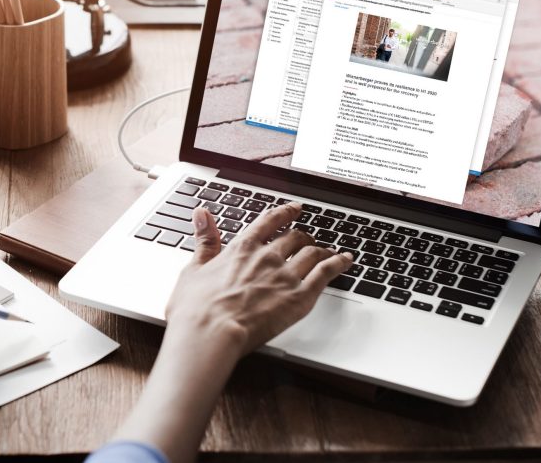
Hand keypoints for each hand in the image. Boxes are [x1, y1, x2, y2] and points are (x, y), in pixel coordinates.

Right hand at [110, 203, 351, 462]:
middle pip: (294, 237)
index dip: (284, 213)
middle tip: (307, 239)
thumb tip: (202, 215)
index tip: (294, 209)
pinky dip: (339, 263)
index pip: (269, 222)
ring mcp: (285, 275)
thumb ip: (204, 240)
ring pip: (312, 252)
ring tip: (328, 251)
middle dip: (302, 236)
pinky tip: (346, 260)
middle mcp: (267, 256)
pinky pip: (326, 273)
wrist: (210, 332)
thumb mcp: (194, 268)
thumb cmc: (197, 308)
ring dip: (321, 249)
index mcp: (242, 248)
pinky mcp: (300, 296)